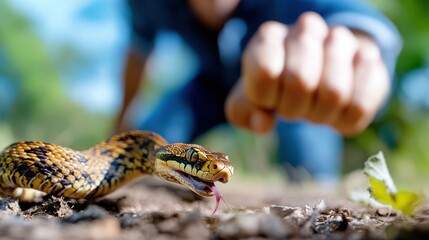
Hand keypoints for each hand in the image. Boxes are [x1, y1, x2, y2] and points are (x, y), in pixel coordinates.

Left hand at [225, 12, 389, 135]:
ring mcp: (342, 40)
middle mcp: (306, 29)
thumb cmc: (276, 87)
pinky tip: (336, 110)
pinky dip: (343, 120)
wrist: (316, 70)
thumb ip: (243, 111)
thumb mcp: (250, 99)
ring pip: (334, 92)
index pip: (266, 72)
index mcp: (269, 36)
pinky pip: (360, 104)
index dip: (265, 99)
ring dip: (319, 114)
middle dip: (293, 108)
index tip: (268, 99)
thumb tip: (264, 123)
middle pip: (301, 82)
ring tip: (314, 106)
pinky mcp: (371, 59)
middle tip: (293, 107)